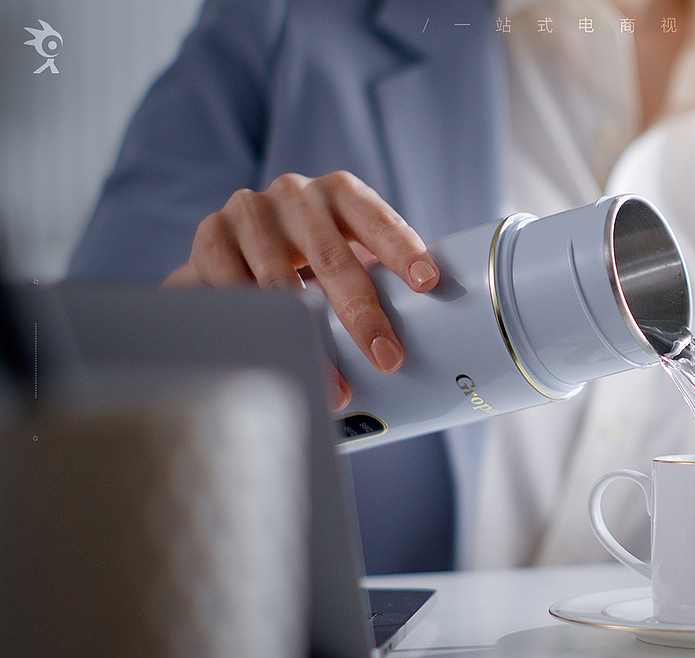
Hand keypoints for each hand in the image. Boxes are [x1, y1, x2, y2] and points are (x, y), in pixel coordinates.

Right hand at [163, 172, 439, 408]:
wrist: (231, 252)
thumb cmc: (306, 257)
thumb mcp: (344, 255)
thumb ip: (378, 278)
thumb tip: (439, 333)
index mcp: (340, 193)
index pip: (376, 218)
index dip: (402, 249)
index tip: (428, 283)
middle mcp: (296, 194)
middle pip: (332, 256)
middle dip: (363, 313)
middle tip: (388, 357)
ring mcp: (249, 211)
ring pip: (281, 281)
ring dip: (309, 337)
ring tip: (335, 383)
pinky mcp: (210, 236)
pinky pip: (234, 289)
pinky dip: (258, 328)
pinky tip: (276, 355)